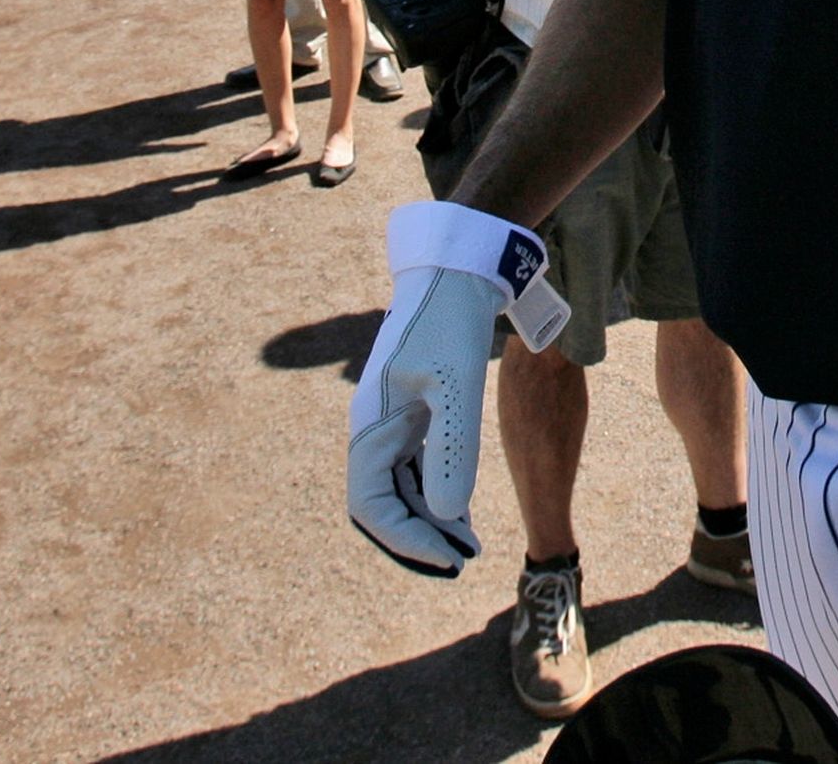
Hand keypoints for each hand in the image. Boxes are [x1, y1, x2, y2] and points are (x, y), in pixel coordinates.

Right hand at [347, 203, 568, 576]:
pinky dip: (432, 493)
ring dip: (426, 519)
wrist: (456, 275)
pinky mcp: (409, 411)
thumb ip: (452, 451)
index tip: (448, 559)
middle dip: (416, 538)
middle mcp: (372, 428)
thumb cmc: (453, 325)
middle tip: (458, 563)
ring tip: (465, 545)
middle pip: (381, 504)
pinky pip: (412, 467)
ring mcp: (389, 421)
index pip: (373, 505)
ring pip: (397, 489)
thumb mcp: (458, 388)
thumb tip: (445, 514)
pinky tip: (458, 512)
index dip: (407, 540)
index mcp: (372, 426)